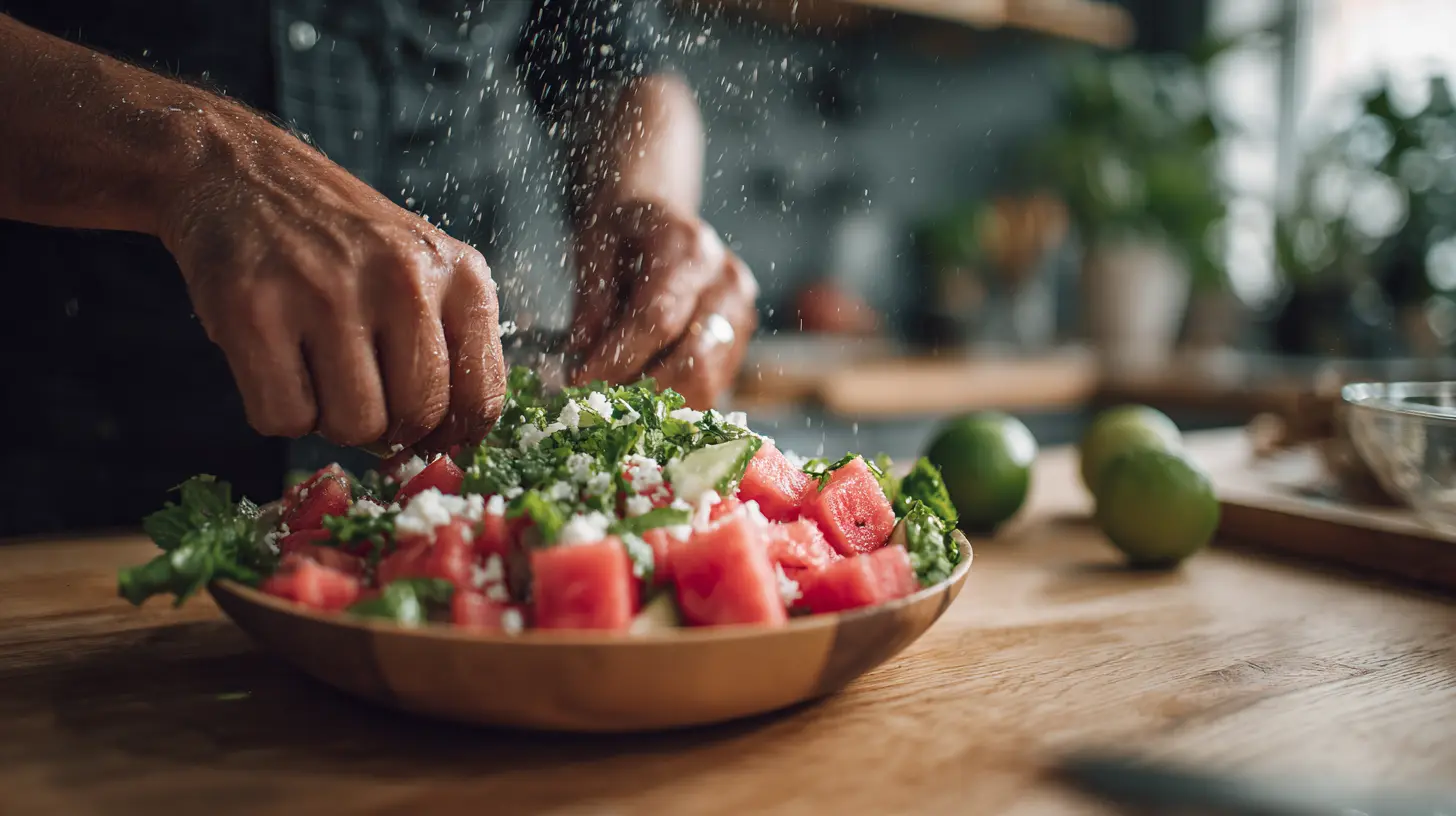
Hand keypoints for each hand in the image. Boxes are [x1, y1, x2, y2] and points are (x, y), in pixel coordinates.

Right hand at [161, 122, 505, 452]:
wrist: (243, 173)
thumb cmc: (343, 242)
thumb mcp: (421, 270)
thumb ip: (447, 348)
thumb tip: (442, 448)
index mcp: (459, 274)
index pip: (482, 397)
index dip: (451, 435)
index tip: (425, 434)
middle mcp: (403, 278)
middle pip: (414, 419)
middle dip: (386, 427)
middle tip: (358, 390)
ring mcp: (328, 292)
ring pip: (351, 427)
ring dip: (329, 419)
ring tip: (315, 367)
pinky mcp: (255, 310)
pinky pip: (284, 419)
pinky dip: (276, 409)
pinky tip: (275, 361)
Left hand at [567, 200, 757, 408]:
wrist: (661, 217)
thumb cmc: (624, 229)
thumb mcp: (594, 244)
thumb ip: (592, 295)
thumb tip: (583, 348)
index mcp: (689, 247)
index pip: (659, 317)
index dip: (620, 356)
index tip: (581, 379)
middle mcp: (726, 279)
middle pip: (694, 355)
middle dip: (642, 387)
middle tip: (600, 400)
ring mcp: (741, 309)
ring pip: (709, 377)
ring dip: (661, 400)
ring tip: (620, 401)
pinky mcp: (742, 335)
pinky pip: (715, 383)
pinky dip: (678, 399)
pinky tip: (645, 396)